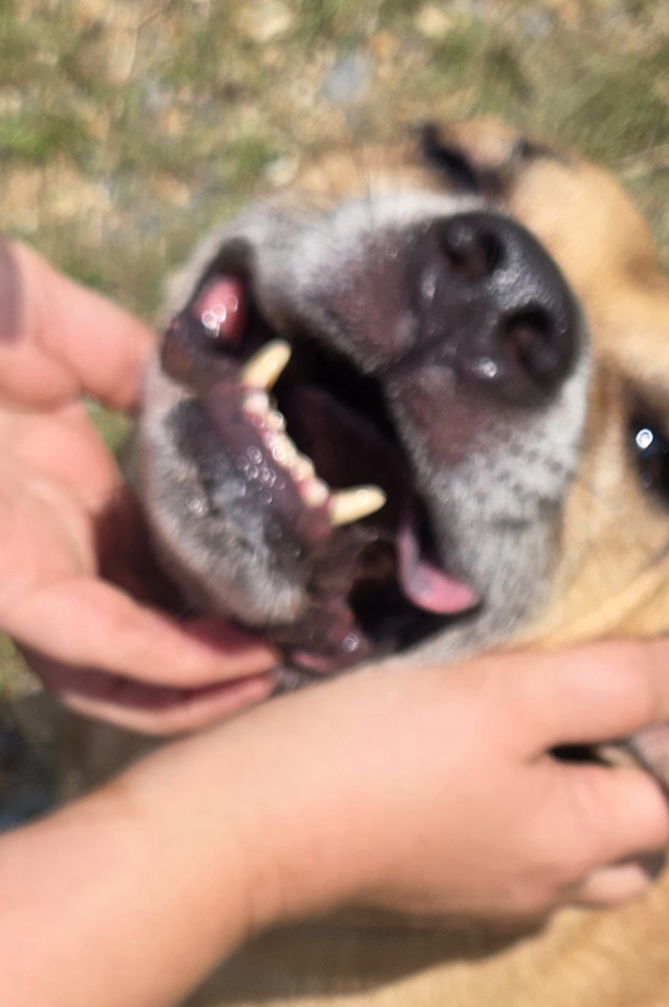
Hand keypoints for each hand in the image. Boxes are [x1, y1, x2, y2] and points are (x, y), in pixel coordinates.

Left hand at [0, 239, 278, 732]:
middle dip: (220, 660)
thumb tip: (213, 399)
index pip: (151, 565)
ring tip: (277, 676)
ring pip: (118, 671)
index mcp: (59, 489)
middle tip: (301, 654)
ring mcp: (27, 571)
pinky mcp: (11, 584)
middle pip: (140, 638)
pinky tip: (242, 658)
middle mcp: (48, 545)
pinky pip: (105, 644)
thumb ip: (126, 359)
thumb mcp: (48, 319)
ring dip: (203, 687)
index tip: (291, 586)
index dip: (220, 589)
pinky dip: (176, 662)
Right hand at [120, 636, 668, 927]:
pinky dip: (513, 819)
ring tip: (531, 729)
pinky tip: (469, 766)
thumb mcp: (509, 697)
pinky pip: (506, 863)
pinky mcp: (429, 894)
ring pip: (570, 860)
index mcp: (582, 842)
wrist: (237, 833)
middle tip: (593, 710)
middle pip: (632, 848)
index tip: (633, 678)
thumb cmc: (378, 753)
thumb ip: (614, 685)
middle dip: (634, 787)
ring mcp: (485, 900)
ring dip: (572, 803)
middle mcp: (547, 888)